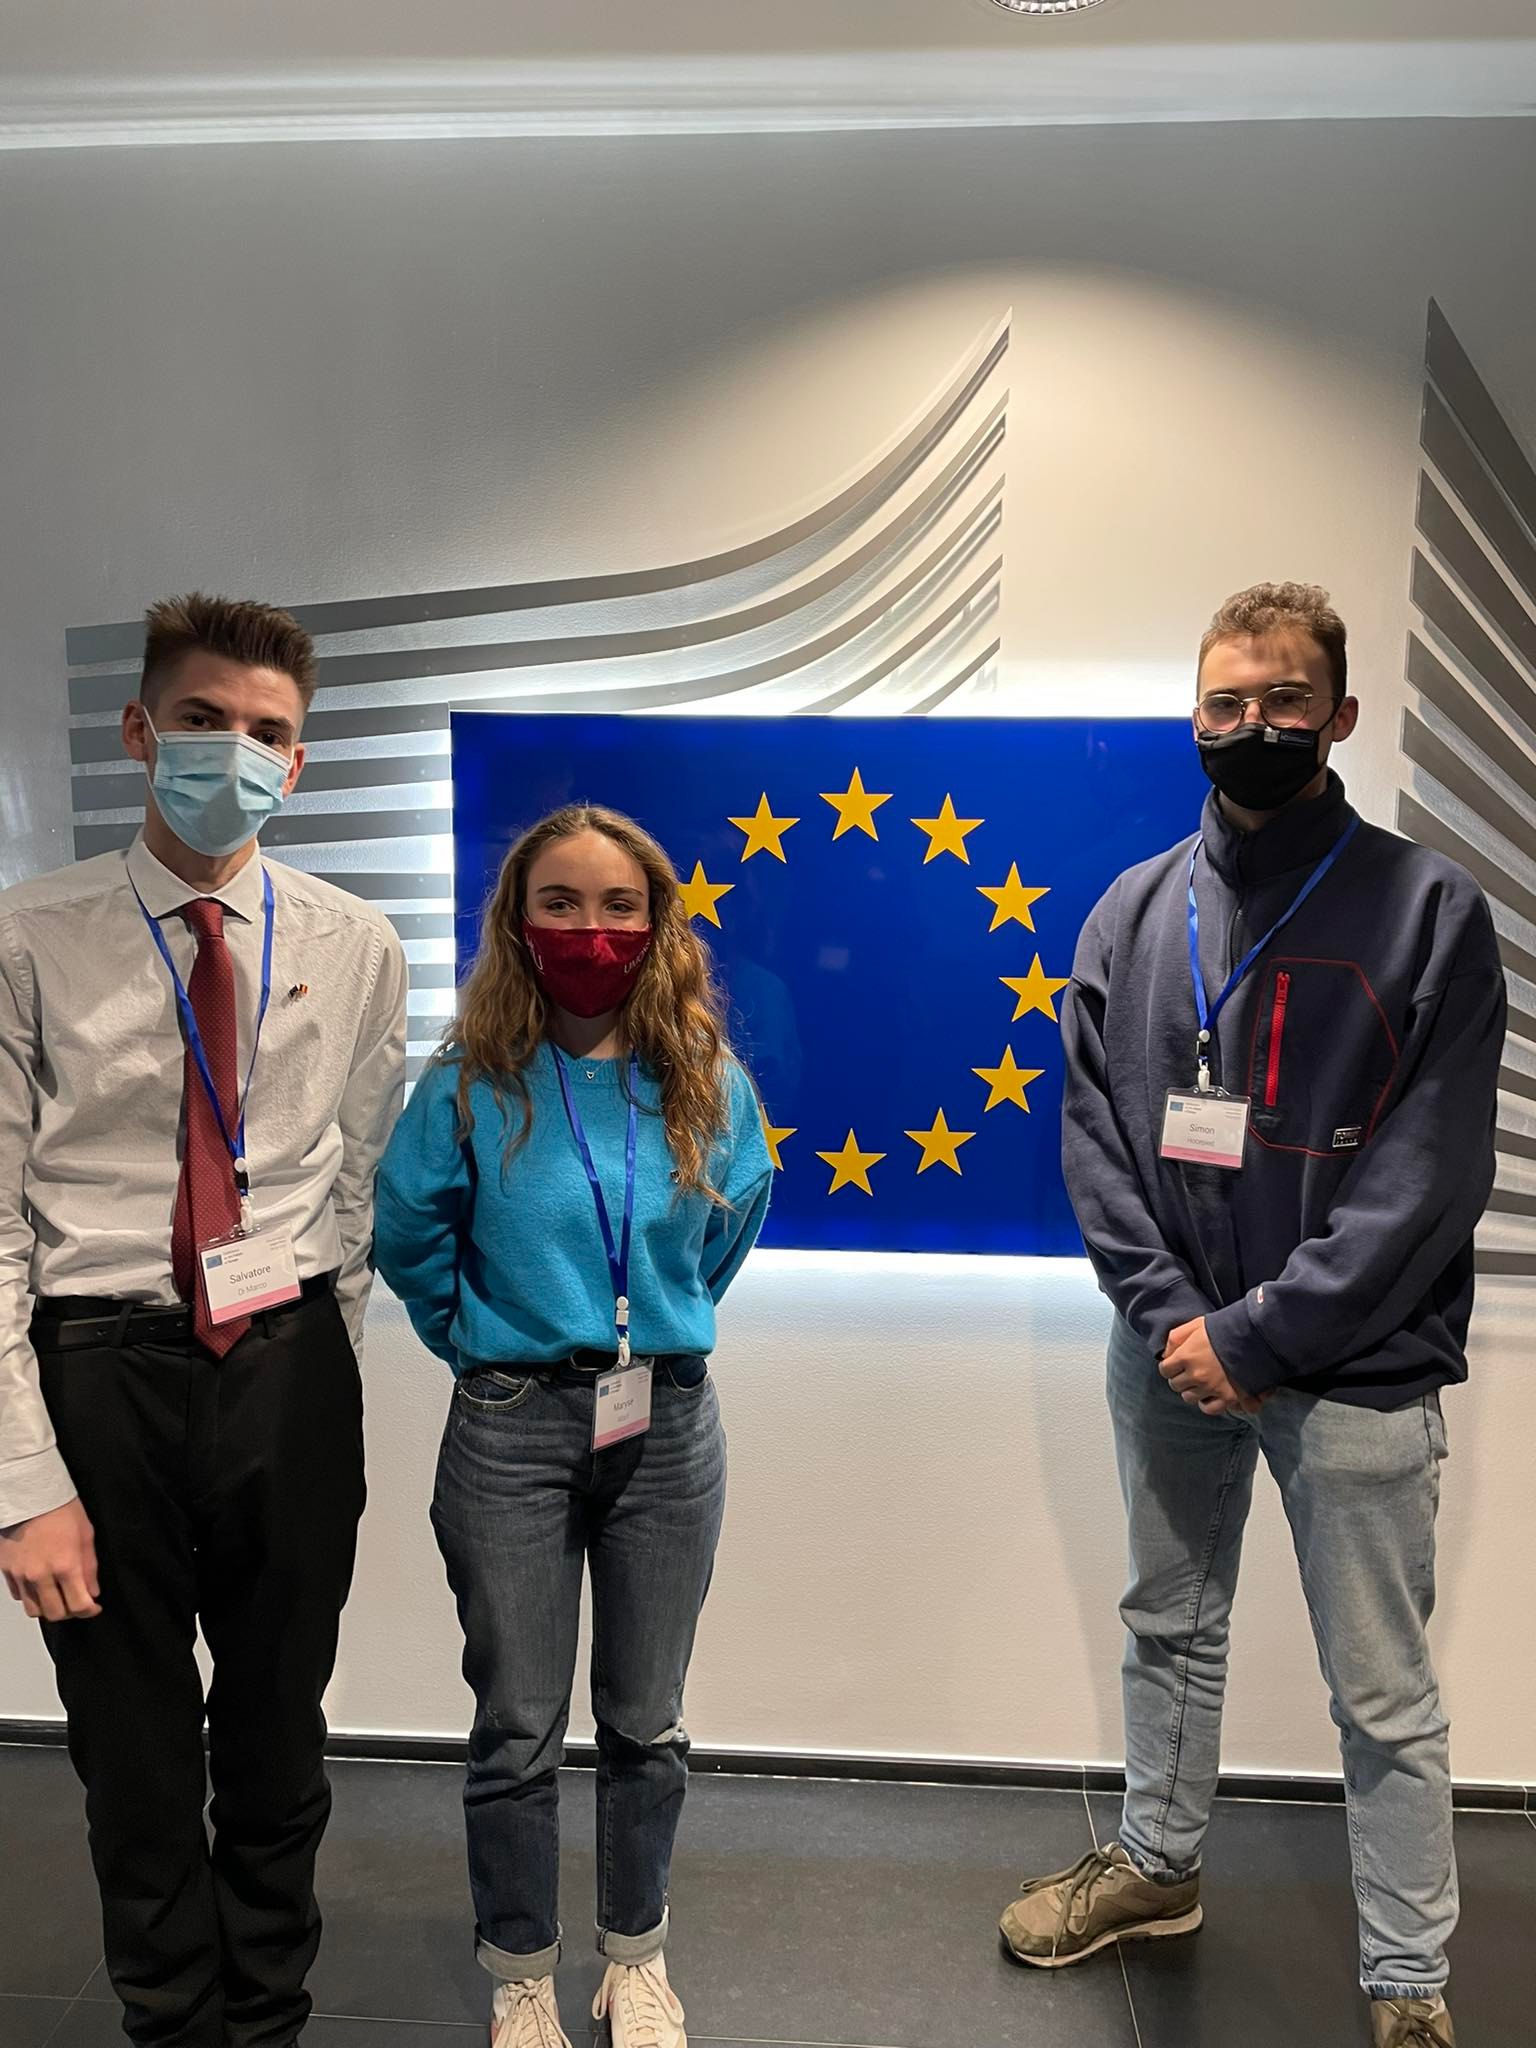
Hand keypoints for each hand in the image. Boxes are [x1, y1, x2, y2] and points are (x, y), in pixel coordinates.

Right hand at [0, 1498, 101, 1620]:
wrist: (31, 1495)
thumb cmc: (61, 1509)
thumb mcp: (86, 1536)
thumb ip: (89, 1568)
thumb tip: (92, 1591)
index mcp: (65, 1566)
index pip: (78, 1605)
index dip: (89, 1611)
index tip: (93, 1607)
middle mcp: (41, 1575)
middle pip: (55, 1614)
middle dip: (70, 1612)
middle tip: (76, 1602)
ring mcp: (21, 1574)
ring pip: (34, 1610)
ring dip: (48, 1608)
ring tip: (57, 1597)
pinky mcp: (7, 1571)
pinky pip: (19, 1595)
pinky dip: (31, 1596)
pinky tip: (40, 1585)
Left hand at [1160, 1318, 1267, 1416]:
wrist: (1254, 1336)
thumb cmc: (1224, 1328)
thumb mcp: (1195, 1324)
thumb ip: (1176, 1338)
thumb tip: (1165, 1354)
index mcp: (1186, 1356)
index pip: (1165, 1369)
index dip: (1170, 1366)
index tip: (1176, 1364)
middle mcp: (1196, 1375)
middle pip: (1176, 1385)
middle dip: (1180, 1378)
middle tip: (1189, 1371)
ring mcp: (1211, 1387)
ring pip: (1189, 1397)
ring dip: (1192, 1390)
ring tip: (1201, 1382)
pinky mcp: (1228, 1397)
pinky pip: (1209, 1408)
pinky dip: (1207, 1403)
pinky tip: (1209, 1395)